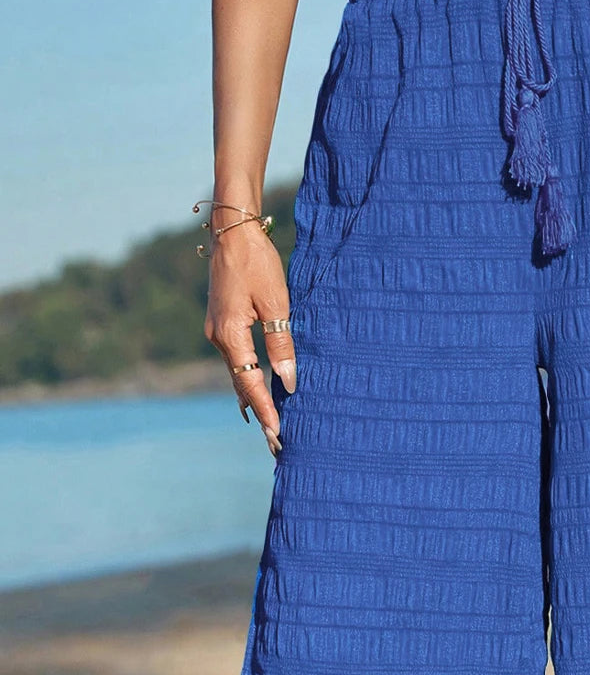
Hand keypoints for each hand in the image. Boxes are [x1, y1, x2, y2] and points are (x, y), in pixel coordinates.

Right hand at [203, 219, 296, 456]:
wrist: (231, 231)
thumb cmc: (257, 263)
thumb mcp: (276, 304)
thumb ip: (281, 344)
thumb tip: (287, 382)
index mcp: (230, 336)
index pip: (250, 384)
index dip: (266, 411)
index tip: (277, 435)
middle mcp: (218, 338)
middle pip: (240, 385)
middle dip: (259, 414)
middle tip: (275, 444)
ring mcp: (216, 332)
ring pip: (236, 374)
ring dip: (252, 399)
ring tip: (267, 427)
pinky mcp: (221, 324)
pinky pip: (236, 360)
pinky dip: (246, 380)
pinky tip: (255, 394)